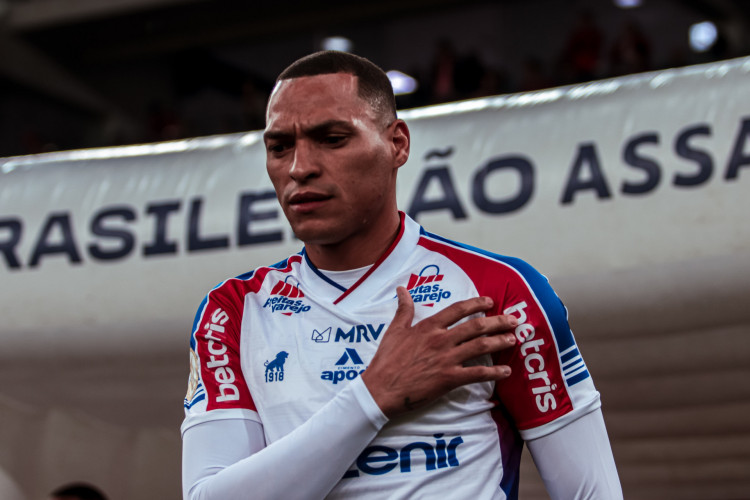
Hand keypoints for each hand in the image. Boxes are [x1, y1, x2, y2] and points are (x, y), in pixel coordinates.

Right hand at [361, 286, 516, 418]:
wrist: (381, 389)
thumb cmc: (386, 361)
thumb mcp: (393, 330)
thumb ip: (403, 309)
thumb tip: (402, 289)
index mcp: (428, 326)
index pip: (458, 309)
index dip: (476, 303)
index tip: (489, 301)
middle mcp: (440, 340)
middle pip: (475, 326)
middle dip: (498, 322)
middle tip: (514, 321)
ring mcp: (446, 359)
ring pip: (480, 346)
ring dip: (499, 342)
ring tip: (513, 340)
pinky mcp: (449, 379)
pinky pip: (477, 373)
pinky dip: (494, 372)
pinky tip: (506, 371)